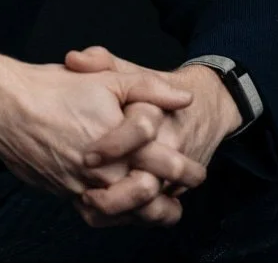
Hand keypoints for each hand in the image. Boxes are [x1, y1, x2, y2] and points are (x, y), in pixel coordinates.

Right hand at [0, 58, 207, 203]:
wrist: (5, 107)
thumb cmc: (54, 89)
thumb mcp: (108, 78)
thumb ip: (151, 89)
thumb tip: (184, 100)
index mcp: (121, 145)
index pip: (167, 167)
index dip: (187, 172)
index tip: (197, 173)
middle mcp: (104, 173)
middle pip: (148, 199)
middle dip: (170, 201)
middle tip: (182, 197)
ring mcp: (81, 186)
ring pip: (123, 213)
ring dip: (145, 215)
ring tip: (160, 211)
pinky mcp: (63, 192)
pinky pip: (94, 213)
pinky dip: (112, 213)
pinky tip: (120, 207)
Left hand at [63, 46, 238, 227]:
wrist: (204, 108)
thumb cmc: (156, 90)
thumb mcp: (129, 71)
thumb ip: (100, 60)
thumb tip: (73, 60)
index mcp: (159, 113)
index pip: (142, 130)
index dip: (113, 145)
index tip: (88, 156)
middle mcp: (172, 147)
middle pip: (149, 183)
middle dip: (116, 196)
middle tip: (86, 194)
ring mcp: (176, 173)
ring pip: (152, 207)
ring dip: (121, 211)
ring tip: (89, 204)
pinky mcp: (175, 190)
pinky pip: (155, 214)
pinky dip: (129, 217)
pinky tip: (101, 210)